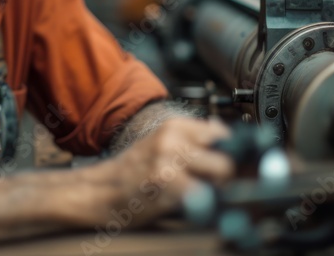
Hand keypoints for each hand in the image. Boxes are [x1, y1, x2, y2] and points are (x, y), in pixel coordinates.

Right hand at [97, 118, 233, 225]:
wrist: (100, 192)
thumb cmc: (132, 173)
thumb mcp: (162, 145)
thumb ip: (193, 139)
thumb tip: (224, 130)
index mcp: (173, 126)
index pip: (223, 133)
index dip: (233, 154)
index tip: (234, 168)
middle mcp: (172, 137)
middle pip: (228, 153)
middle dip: (228, 175)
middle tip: (215, 188)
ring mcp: (168, 158)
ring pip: (223, 171)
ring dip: (220, 188)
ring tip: (202, 196)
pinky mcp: (166, 182)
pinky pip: (206, 193)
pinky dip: (207, 203)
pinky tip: (192, 206)